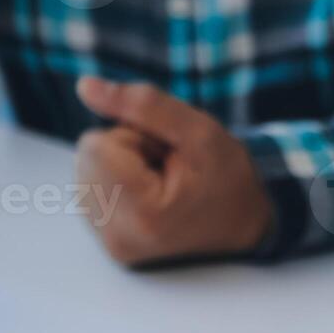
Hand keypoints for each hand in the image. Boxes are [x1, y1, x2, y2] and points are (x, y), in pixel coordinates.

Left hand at [74, 77, 272, 264]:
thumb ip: (144, 105)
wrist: (247, 230)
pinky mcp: (109, 245)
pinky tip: (154, 197)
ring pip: (87, 173)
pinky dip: (120, 186)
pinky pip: (93, 192)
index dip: (134, 138)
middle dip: (127, 153)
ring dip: (124, 169)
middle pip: (87, 158)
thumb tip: (86, 86)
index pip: (94, 145)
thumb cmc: (229, 180)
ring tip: (165, 185)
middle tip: (170, 171)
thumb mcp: (201, 133)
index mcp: (142, 214)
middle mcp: (118, 238)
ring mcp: (112, 246)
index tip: (170, 158)